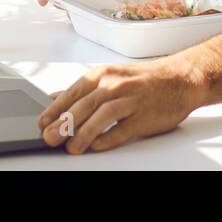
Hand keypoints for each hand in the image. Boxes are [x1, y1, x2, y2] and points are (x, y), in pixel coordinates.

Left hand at [36, 56, 206, 153]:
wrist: (180, 79)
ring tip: (71, 147)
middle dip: (64, 123)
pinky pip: (122, 130)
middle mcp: (116, 84)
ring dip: (83, 133)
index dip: (55, 109)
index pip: (73, 92)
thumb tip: (54, 99)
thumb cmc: (144, 79)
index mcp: (104, 74)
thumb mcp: (111, 76)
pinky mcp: (143, 117)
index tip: (42, 123)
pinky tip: (96, 147)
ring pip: (102, 116)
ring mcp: (131, 100)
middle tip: (49, 137)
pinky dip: (107, 139)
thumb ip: (83, 89)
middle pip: (85, 105)